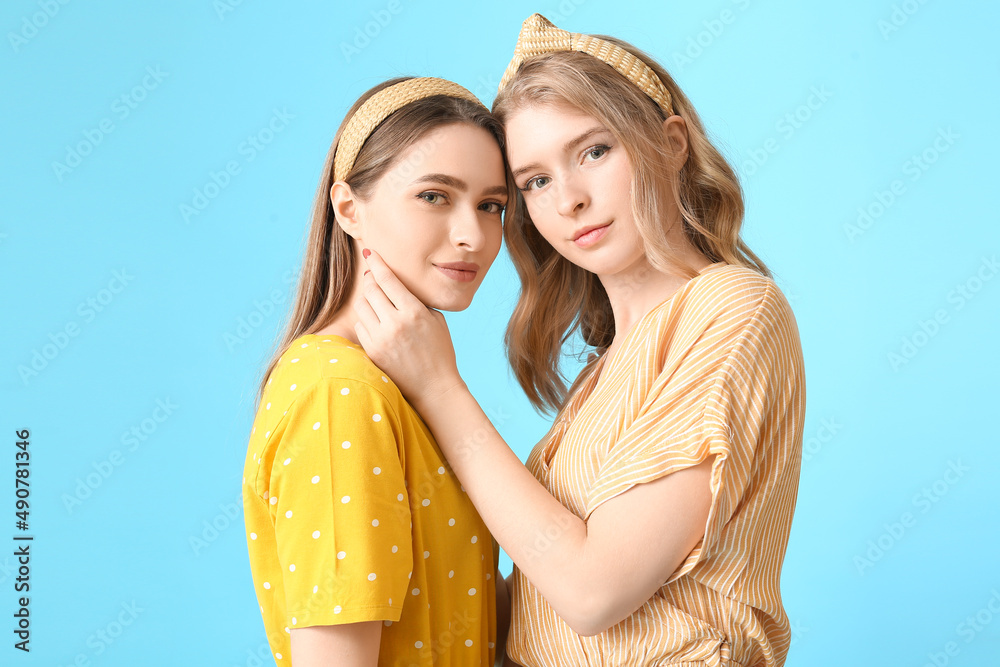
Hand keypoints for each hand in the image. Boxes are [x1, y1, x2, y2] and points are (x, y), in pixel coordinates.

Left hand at [353, 249, 464, 410]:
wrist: (434, 387)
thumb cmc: (439, 351)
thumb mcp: (436, 320)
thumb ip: (416, 301)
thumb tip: (395, 283)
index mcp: (414, 312)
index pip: (387, 279)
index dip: (376, 262)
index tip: (370, 253)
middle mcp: (395, 324)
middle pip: (371, 289)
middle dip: (370, 279)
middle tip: (372, 275)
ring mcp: (381, 339)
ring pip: (362, 306)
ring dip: (366, 298)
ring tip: (375, 299)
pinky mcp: (372, 352)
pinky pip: (360, 326)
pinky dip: (365, 320)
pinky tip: (375, 321)